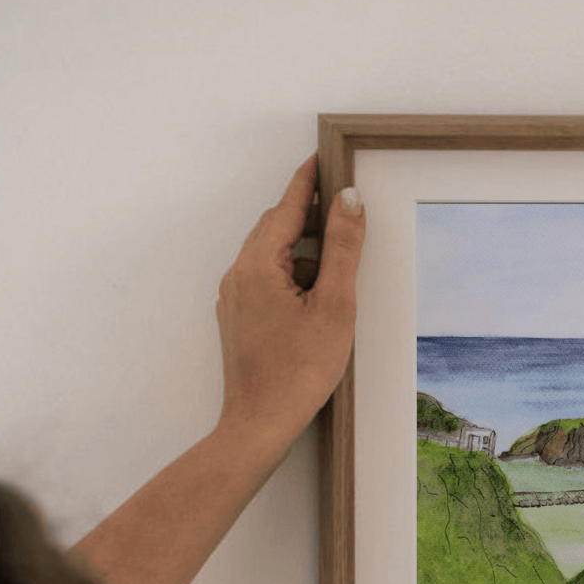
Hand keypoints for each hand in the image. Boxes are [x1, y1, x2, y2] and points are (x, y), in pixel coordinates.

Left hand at [214, 154, 365, 461]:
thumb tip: (349, 201)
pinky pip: (265, 281)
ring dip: (302, 253)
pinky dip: (291, 277)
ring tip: (335, 272)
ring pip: (271, 256)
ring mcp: (234, 299)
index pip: (287, 207)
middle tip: (341, 209)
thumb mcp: (334, 306)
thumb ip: (342, 249)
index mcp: (258, 265)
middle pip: (275, 228)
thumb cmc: (297, 373)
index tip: (325, 159)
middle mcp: (238, 275)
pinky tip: (313, 300)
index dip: (309, 181)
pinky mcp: (238, 320)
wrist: (259, 425)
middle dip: (307, 215)